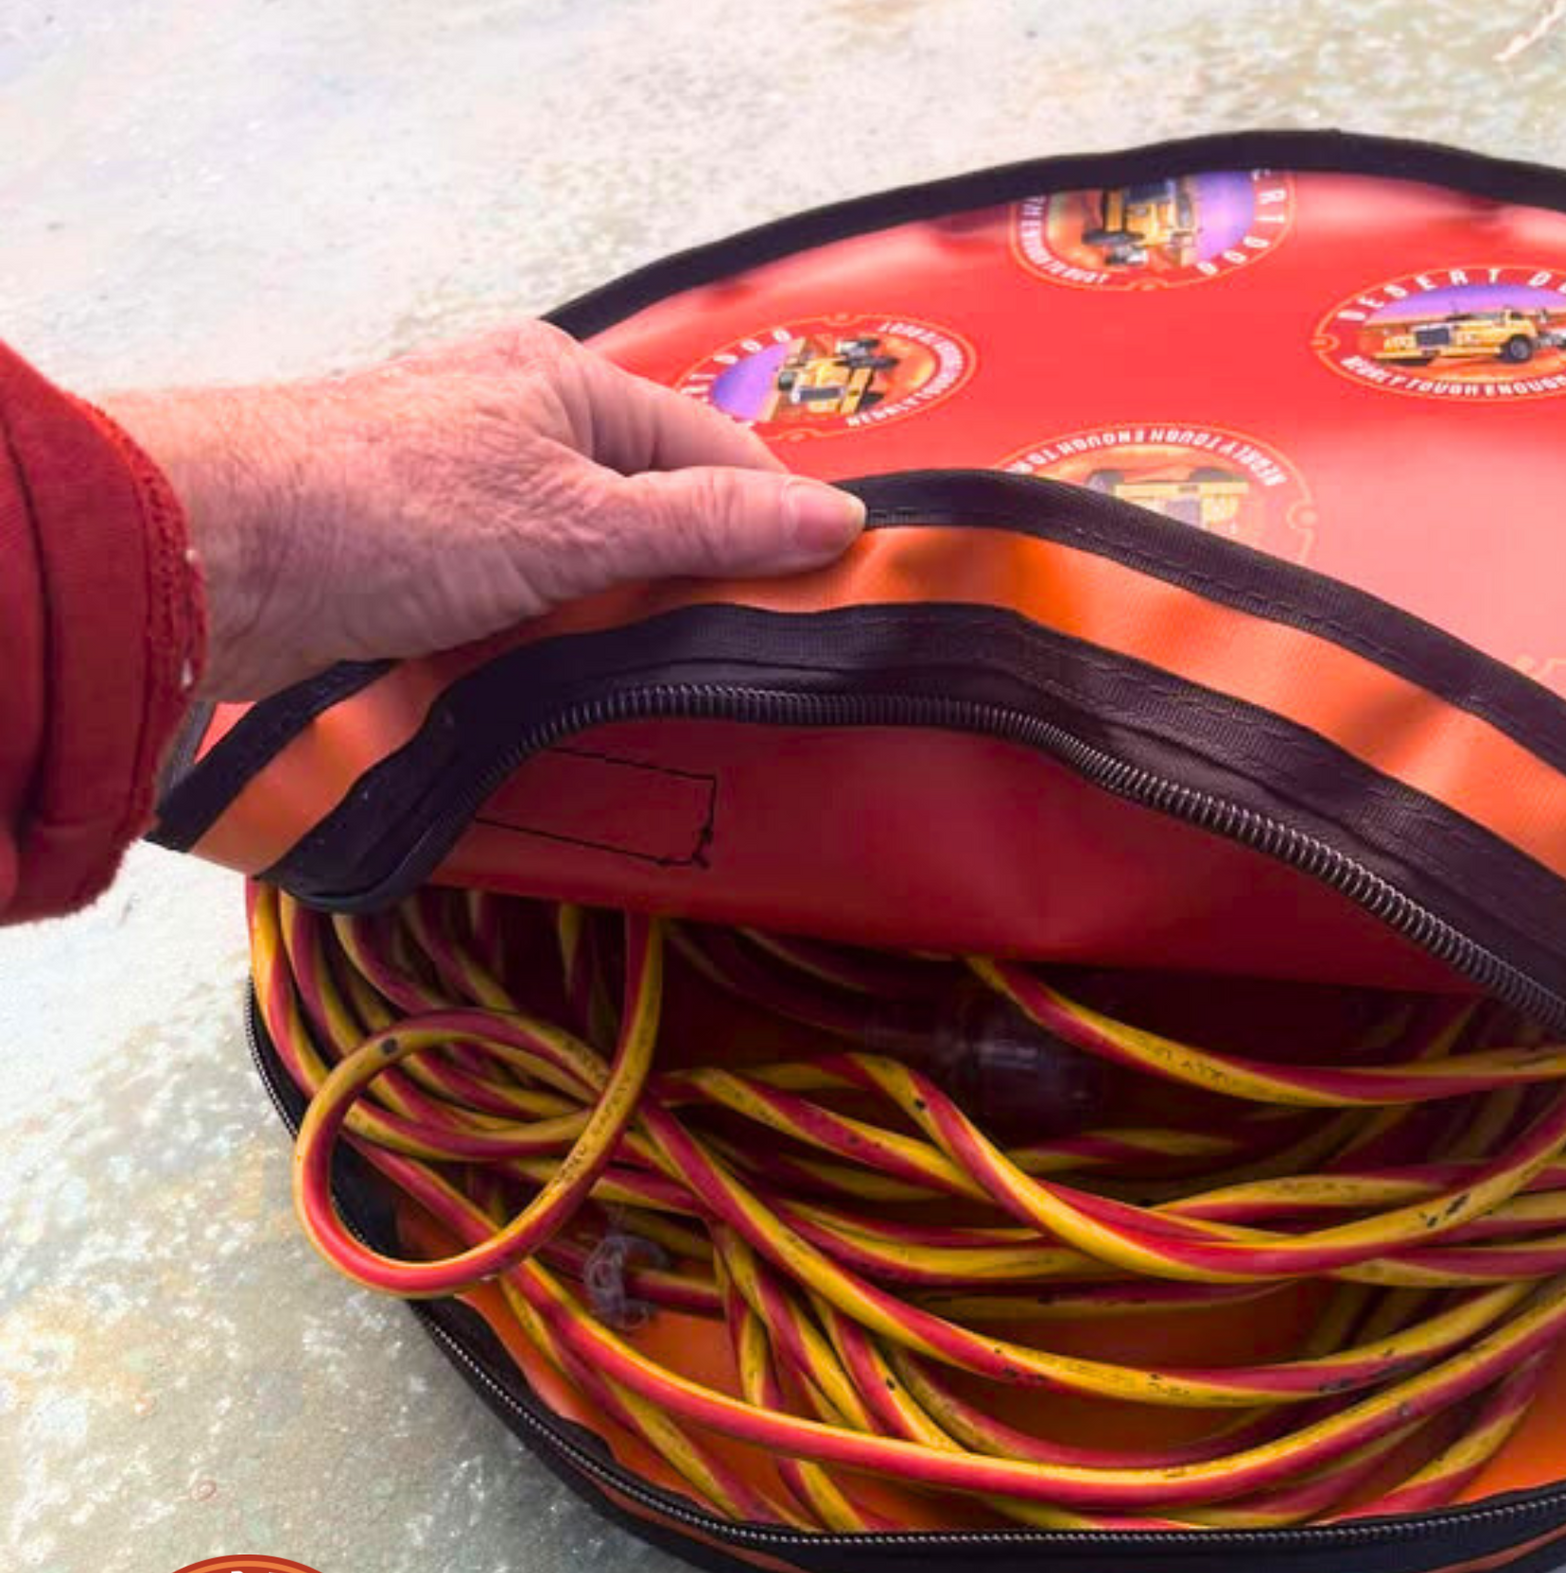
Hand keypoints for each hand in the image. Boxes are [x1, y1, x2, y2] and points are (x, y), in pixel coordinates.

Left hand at [106, 322, 865, 700]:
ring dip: (626, 619)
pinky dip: (561, 638)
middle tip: (753, 661)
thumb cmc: (392, 508)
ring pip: (591, 561)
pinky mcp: (428, 555)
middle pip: (654, 507)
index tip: (828, 600)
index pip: (714, 453)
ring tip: (676, 685)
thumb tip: (834, 518)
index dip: (775, 523)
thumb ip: (706, 525)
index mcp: (566, 381)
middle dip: (698, 580)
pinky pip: (530, 597)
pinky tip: (583, 683)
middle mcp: (521, 423)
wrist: (218, 556)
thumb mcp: (577, 519)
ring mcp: (472, 490)